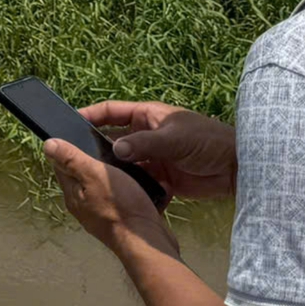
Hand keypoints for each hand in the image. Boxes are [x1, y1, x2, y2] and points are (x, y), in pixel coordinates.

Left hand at [44, 139, 177, 257]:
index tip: (82, 135)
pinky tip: (137, 182)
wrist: (147, 241)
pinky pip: (119, 198)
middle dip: (94, 160)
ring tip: (127, 161)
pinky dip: (126, 188)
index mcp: (72, 193)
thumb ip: (71, 160)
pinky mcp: (119, 220)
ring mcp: (100, 215)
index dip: (69, 147)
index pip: (61, 165)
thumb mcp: (95, 175)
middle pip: (82, 175)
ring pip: (102, 186)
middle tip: (111, 146)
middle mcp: (83, 206)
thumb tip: (48, 144)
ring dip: (113, 174)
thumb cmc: (121, 207)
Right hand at [80, 101, 237, 199]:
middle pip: (113, 138)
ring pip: (123, 162)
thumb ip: (145, 144)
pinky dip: (129, 186)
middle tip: (73, 157)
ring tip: (90, 178)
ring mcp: (152, 157)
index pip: (111, 112)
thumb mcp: (174, 138)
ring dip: (112, 169)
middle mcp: (145, 135)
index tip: (68, 123)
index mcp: (147, 116)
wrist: (236, 169)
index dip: (90, 115)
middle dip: (95, 146)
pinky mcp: (160, 178)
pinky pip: (137, 180)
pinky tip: (116, 193)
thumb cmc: (206, 141)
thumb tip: (114, 150)